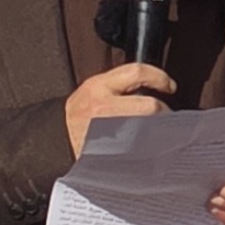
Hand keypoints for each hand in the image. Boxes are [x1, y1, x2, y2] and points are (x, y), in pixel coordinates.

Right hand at [61, 61, 176, 157]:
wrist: (55, 140)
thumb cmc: (79, 117)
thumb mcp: (93, 92)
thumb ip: (119, 86)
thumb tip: (152, 87)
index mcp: (98, 86)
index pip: (137, 72)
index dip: (159, 77)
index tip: (169, 86)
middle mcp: (102, 107)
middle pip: (150, 106)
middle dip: (164, 112)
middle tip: (166, 116)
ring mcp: (107, 131)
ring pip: (149, 129)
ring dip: (160, 131)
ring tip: (159, 132)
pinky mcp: (110, 152)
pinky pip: (139, 148)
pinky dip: (150, 148)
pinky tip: (149, 147)